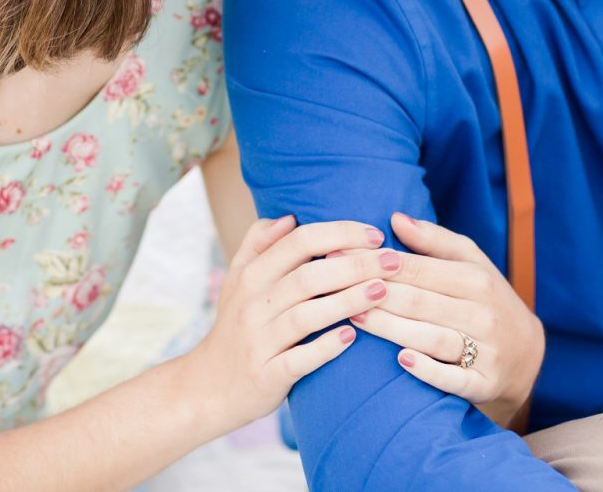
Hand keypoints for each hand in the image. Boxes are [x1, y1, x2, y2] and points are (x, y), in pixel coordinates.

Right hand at [184, 215, 390, 433]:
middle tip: (393, 261)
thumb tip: (288, 217)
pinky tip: (352, 337)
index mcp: (250, 276)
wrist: (209, 386)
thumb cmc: (235, 327)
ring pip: (306, 315)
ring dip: (348, 301)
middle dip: (355, 264)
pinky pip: (299, 359)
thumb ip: (258, 244)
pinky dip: (326, 347)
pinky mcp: (267, 374)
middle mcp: (252, 304)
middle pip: (308, 276)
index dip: (339, 233)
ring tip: (383, 291)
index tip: (374, 234)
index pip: (298, 242)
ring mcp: (259, 341)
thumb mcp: (236, 281)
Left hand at [349, 212, 543, 429]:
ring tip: (355, 317)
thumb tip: (395, 217)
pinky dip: (428, 371)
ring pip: (432, 337)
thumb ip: (434, 240)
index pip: (418, 268)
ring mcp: (486, 351)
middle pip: (420, 302)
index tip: (338, 254)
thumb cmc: (485, 299)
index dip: (376, 261)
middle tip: (335, 286)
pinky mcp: (485, 384)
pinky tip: (401, 360)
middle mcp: (482, 313)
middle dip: (375, 292)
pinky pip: (454, 378)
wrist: (526, 354)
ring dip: (391, 328)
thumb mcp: (470, 263)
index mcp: (475, 279)